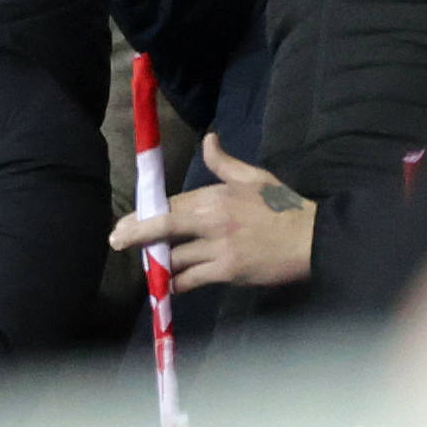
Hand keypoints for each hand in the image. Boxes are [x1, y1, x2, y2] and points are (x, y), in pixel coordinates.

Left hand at [107, 139, 315, 287]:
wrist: (311, 238)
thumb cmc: (284, 207)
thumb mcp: (255, 177)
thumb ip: (225, 163)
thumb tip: (208, 140)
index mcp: (217, 194)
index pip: (173, 203)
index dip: (148, 212)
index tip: (128, 220)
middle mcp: (212, 218)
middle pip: (164, 226)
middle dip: (136, 233)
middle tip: (115, 240)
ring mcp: (218, 246)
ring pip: (175, 256)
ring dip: (157, 262)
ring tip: (146, 267)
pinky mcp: (226, 270)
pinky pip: (192, 278)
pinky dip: (176, 283)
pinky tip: (168, 285)